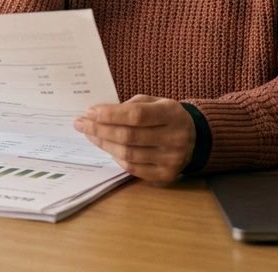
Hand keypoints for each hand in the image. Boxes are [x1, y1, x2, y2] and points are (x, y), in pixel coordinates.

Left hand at [74, 94, 194, 184]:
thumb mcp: (154, 102)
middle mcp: (174, 138)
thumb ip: (130, 105)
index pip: (136, 115)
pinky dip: (117, 158)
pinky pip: (134, 168)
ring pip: (128, 154)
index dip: (110, 114)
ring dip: (104, 144)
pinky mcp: (166, 175)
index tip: (89, 112)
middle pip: (129, 136)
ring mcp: (171, 159)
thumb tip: (98, 113)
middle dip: (100, 130)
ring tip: (90, 135)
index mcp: (172, 114)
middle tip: (81, 124)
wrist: (196, 137)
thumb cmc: (167, 116)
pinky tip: (108, 148)